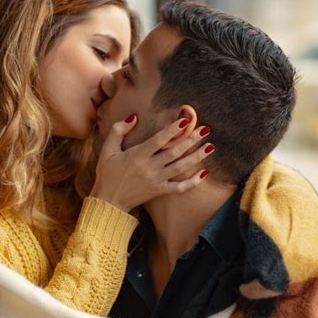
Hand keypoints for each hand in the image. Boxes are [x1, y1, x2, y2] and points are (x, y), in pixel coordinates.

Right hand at [89, 116, 212, 212]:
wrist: (109, 201)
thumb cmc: (107, 174)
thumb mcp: (107, 150)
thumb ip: (118, 131)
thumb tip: (133, 117)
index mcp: (137, 155)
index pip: (159, 140)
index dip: (172, 130)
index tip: (185, 121)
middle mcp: (149, 167)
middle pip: (174, 152)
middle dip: (191, 140)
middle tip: (205, 129)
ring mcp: (156, 180)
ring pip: (180, 167)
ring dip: (197, 157)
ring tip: (210, 146)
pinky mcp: (160, 191)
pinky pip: (180, 187)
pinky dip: (193, 182)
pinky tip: (204, 173)